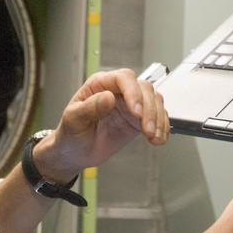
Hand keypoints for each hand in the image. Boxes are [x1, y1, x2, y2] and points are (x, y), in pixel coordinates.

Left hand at [33, 69, 168, 183]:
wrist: (75, 153)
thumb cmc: (70, 134)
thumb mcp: (73, 120)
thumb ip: (90, 108)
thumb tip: (108, 97)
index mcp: (100, 85)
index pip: (123, 78)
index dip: (133, 92)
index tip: (135, 111)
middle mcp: (118, 91)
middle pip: (143, 88)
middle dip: (149, 109)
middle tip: (147, 129)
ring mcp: (129, 105)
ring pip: (154, 100)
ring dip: (158, 118)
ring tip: (153, 136)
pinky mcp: (138, 120)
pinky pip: (157, 116)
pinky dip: (162, 127)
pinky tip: (158, 138)